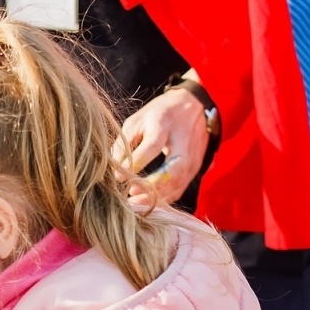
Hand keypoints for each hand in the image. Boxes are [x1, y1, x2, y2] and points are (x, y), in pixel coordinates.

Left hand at [111, 85, 209, 205]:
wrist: (191, 106)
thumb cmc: (158, 115)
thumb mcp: (136, 121)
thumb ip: (124, 144)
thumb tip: (114, 170)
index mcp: (164, 123)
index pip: (152, 146)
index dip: (136, 163)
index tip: (119, 177)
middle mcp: (182, 140)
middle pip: (172, 168)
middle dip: (151, 185)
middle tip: (131, 193)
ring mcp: (193, 155)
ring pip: (179, 182)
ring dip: (158, 196)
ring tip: (137, 203)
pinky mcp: (196, 166)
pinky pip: (182, 187)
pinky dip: (166, 198)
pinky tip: (151, 202)